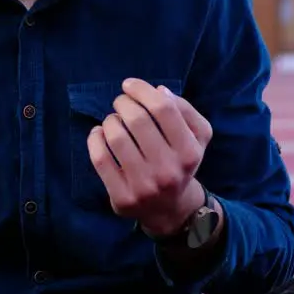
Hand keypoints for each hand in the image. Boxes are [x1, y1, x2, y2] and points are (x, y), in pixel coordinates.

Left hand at [87, 78, 213, 235]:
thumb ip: (184, 109)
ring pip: (116, 137)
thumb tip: (159, 91)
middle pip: (137, 120)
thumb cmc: (180, 161)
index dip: (142, 90)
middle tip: (121, 103)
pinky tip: (99, 134)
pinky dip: (95, 139)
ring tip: (114, 120)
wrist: (170, 209)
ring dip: (110, 120)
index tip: (129, 85)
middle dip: (123, 103)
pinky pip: (100, 159)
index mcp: (189, 152)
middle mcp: (169, 171)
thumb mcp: (197, 136)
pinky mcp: (122, 197)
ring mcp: (144, 186)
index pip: (163, 108)